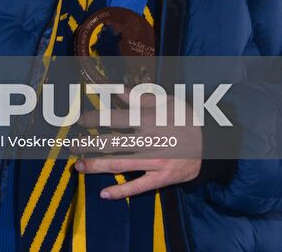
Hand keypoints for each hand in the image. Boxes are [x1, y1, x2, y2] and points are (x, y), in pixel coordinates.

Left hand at [74, 93, 202, 199]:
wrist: (209, 143)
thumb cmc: (184, 117)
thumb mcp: (163, 100)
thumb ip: (137, 96)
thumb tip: (114, 88)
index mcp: (148, 119)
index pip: (114, 118)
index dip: (94, 119)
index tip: (80, 120)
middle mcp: (148, 141)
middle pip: (112, 143)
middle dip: (89, 144)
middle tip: (71, 145)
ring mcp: (154, 162)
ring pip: (120, 165)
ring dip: (97, 166)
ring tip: (79, 166)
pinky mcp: (161, 178)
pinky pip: (138, 187)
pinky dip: (121, 192)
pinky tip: (104, 194)